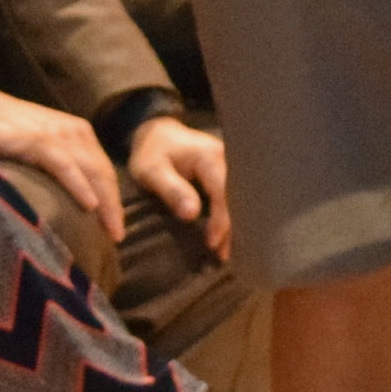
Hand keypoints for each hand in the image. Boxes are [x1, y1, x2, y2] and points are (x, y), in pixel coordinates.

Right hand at [0, 89, 123, 240]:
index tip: (115, 227)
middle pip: (103, 174)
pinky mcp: (39, 140)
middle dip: (114, 206)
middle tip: (118, 237)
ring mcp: (58, 135)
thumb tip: (69, 199)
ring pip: (92, 171)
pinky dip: (79, 186)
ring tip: (111, 230)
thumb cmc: (10, 132)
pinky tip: (89, 206)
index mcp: (79, 134)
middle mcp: (75, 132)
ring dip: (105, 203)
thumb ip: (59, 165)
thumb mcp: (43, 149)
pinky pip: (65, 166)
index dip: (113, 200)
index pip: (104, 171)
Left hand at [127, 115, 230, 259]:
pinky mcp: (227, 172)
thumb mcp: (151, 170)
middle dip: (234, 228)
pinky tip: (226, 237)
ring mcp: (230, 164)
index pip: (223, 192)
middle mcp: (226, 158)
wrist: (157, 134)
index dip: (221, 220)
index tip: (211, 244)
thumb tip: (192, 214)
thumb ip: (172, 190)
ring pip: (239, 198)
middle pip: (238, 197)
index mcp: (209, 157)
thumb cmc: (152, 153)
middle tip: (225, 257)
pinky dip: (230, 216)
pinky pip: (233, 196)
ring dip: (234, 224)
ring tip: (227, 253)